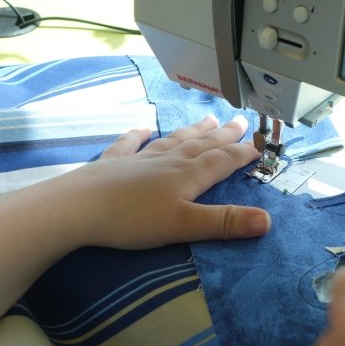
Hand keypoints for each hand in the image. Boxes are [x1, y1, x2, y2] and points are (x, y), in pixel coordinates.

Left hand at [36, 114, 271, 249]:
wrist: (77, 208)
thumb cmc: (133, 219)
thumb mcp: (185, 225)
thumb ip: (225, 222)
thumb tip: (267, 220)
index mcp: (187, 175)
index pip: (222, 160)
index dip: (243, 153)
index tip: (260, 147)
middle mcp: (168, 161)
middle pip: (202, 145)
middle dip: (224, 135)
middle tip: (241, 121)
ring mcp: (139, 159)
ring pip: (173, 140)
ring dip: (192, 131)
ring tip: (208, 119)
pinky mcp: (113, 164)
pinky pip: (129, 144)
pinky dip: (137, 135)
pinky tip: (142, 127)